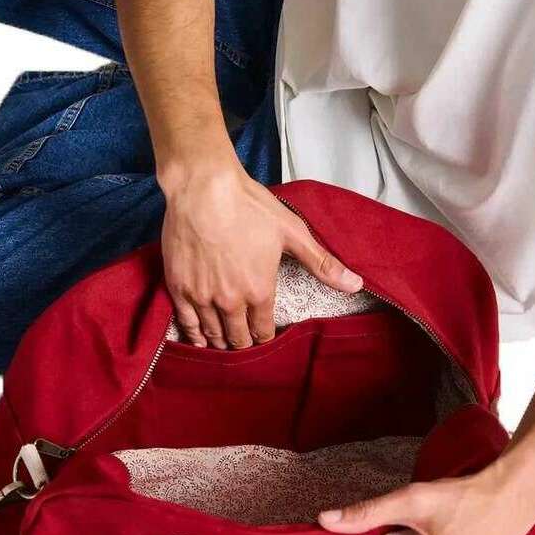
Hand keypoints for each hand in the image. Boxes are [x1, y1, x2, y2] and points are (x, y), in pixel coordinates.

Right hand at [160, 161, 362, 347]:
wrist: (203, 188)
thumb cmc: (249, 206)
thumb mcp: (292, 232)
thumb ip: (322, 263)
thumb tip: (356, 284)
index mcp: (259, 291)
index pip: (262, 332)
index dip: (265, 338)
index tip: (264, 338)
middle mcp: (230, 301)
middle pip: (237, 338)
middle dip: (243, 343)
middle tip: (244, 345)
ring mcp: (202, 296)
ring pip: (212, 333)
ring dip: (220, 341)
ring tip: (224, 344)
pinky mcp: (179, 286)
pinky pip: (186, 322)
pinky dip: (193, 334)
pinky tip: (198, 339)